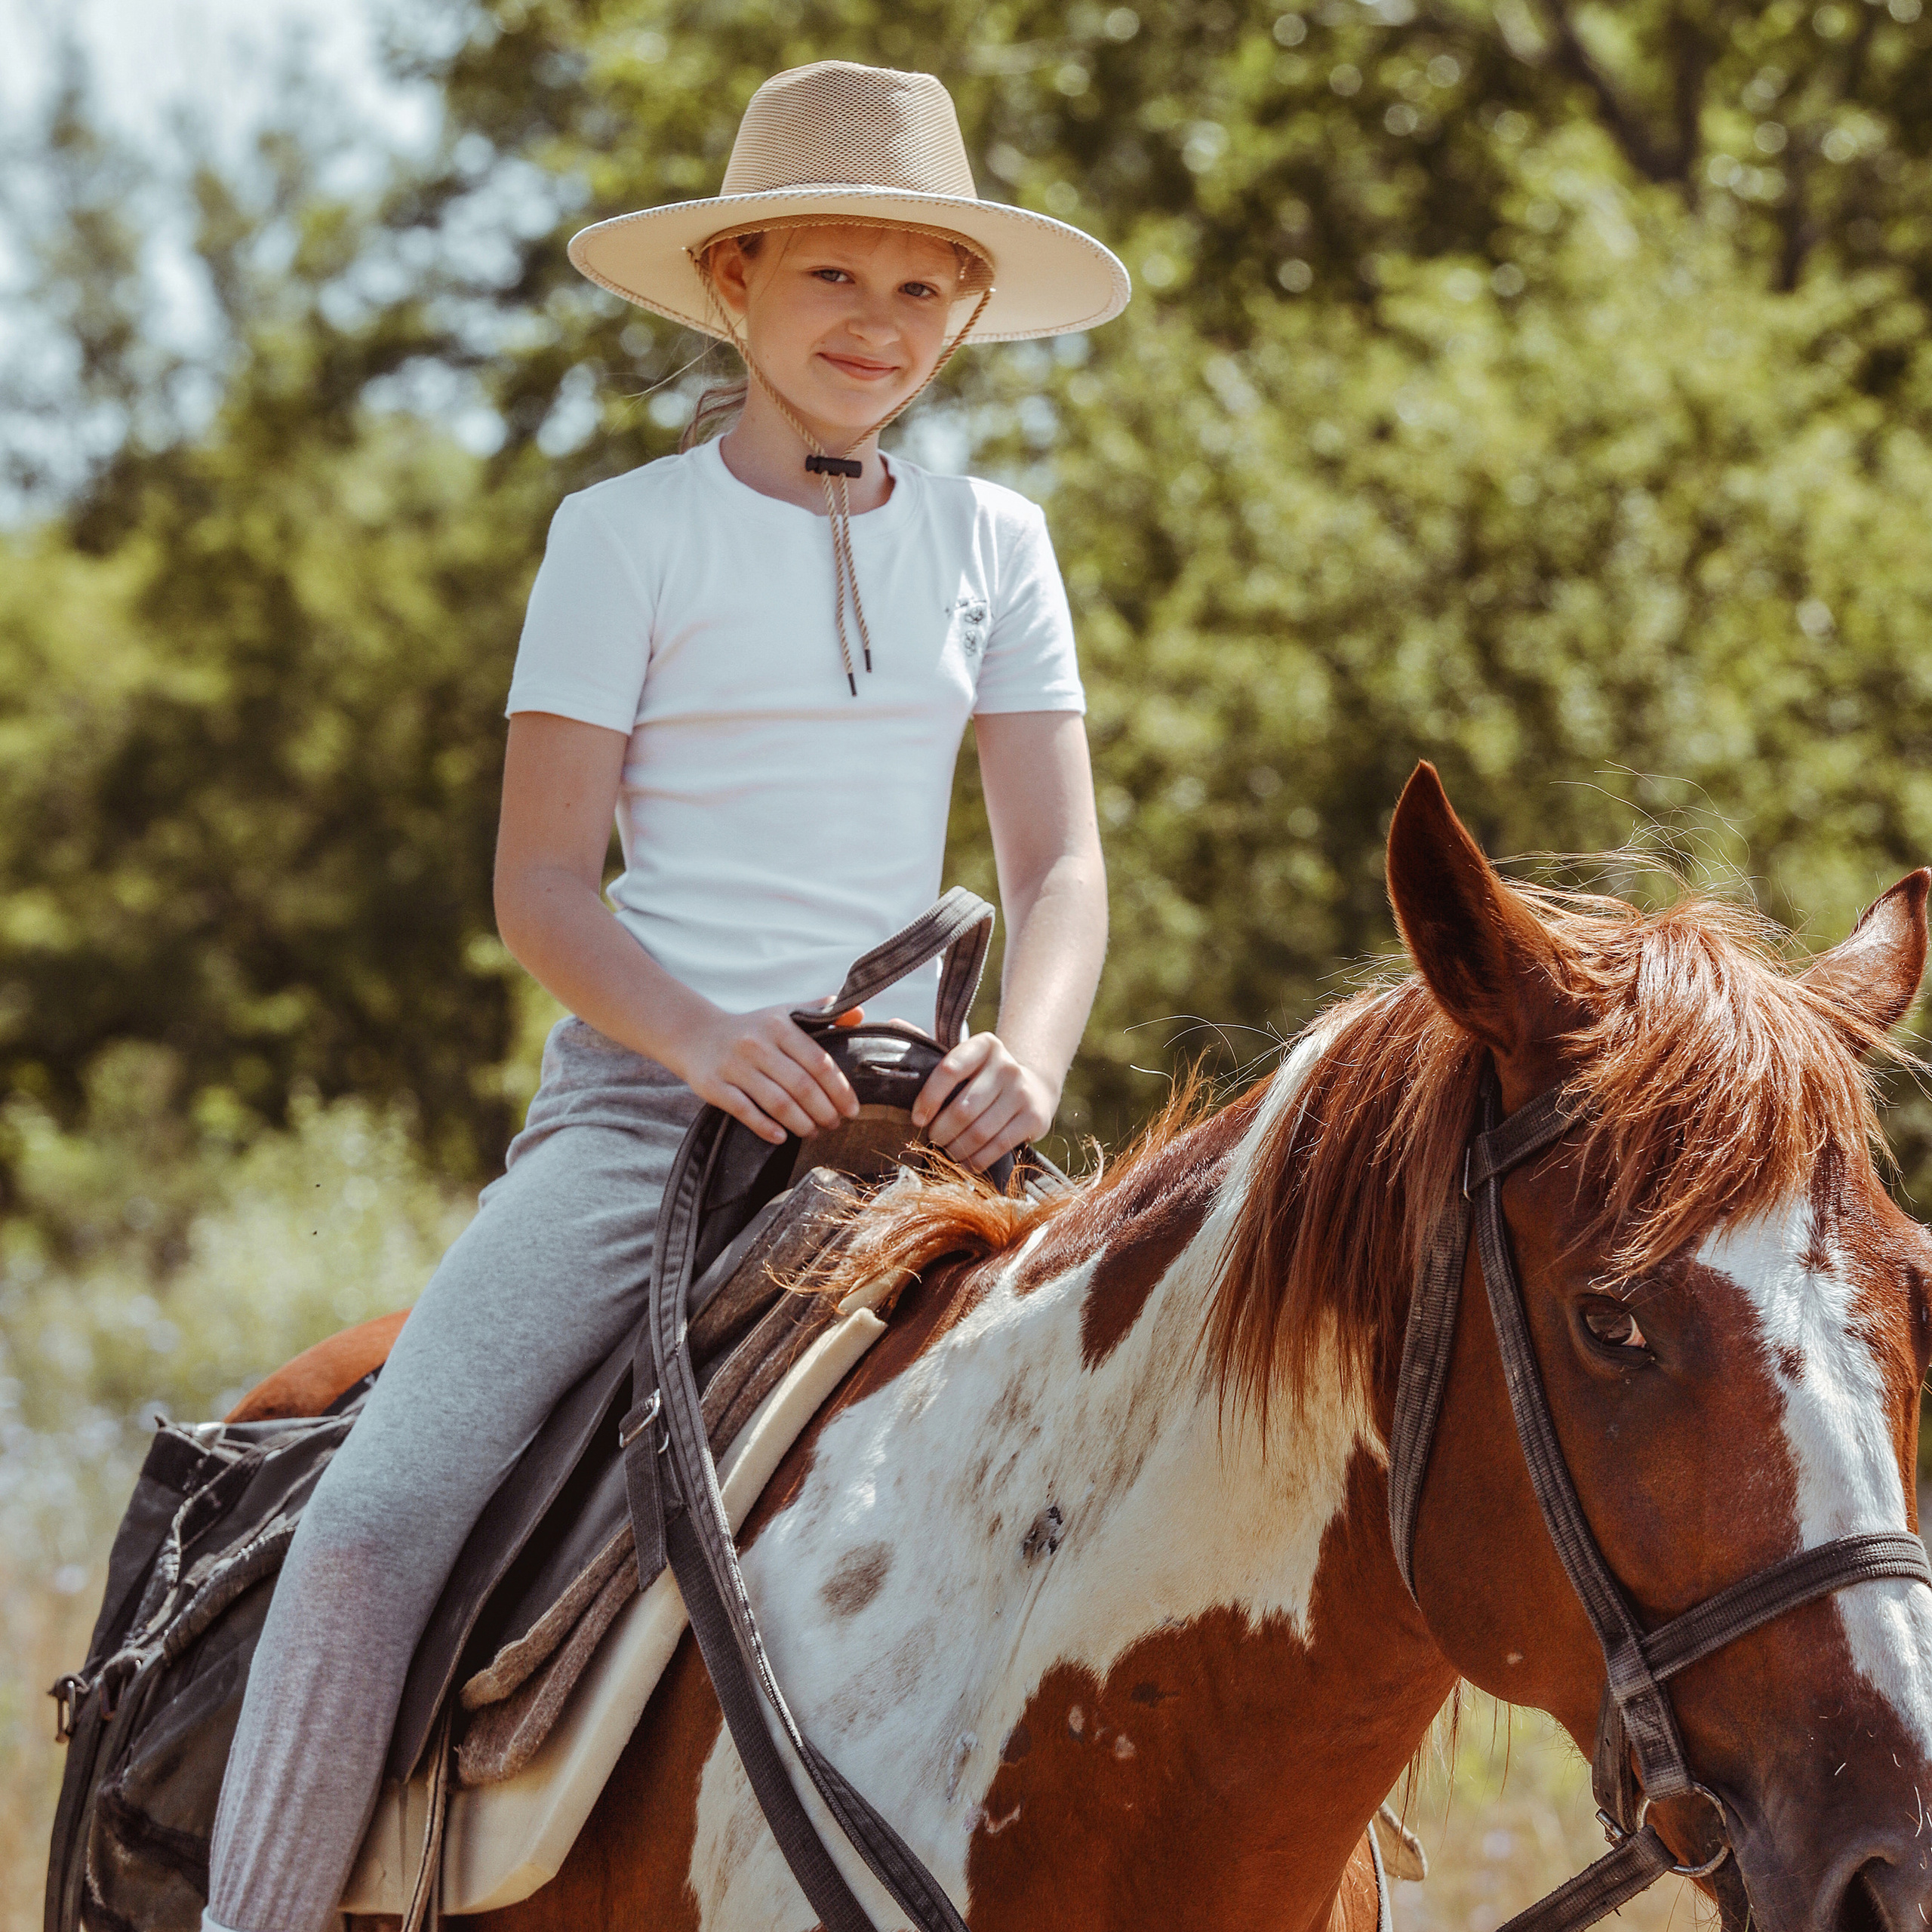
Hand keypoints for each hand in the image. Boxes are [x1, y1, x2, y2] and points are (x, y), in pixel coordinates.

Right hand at [673, 999, 861, 1145]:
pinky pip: (744, 1111)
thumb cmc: (752, 1028)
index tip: (852, 1110)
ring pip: (777, 1102)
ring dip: (801, 1123)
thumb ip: (821, 1011)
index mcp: (779, 1025)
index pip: (819, 1061)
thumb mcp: (784, 1013)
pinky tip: (782, 1137)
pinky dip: (766, 1127)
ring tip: (814, 1132)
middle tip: (835, 1125)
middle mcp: (756, 1044)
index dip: (840, 1089)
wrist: (696, 1035)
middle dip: (824, 1111)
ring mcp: (733, 1065)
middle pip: (801, 1086)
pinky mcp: (713, 1085)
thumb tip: (860, 1014)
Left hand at [911, 1032, 1056, 1170]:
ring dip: (956, 1148)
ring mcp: (1023, 1092)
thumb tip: (892, 1023)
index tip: (918, 1118)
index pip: (950, 1069)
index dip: (929, 1098)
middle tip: (932, 1139)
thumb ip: (929, 1046)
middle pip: (963, 1108)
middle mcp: (1007, 1065)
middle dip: (941, 1131)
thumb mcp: (963, 1058)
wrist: (1034, 1088)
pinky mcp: (1034, 1117)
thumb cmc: (983, 1077)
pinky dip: (976, 1160)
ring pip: (979, 1132)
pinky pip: (998, 1146)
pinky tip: (966, 1161)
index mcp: (984, 1045)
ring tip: (947, 1151)